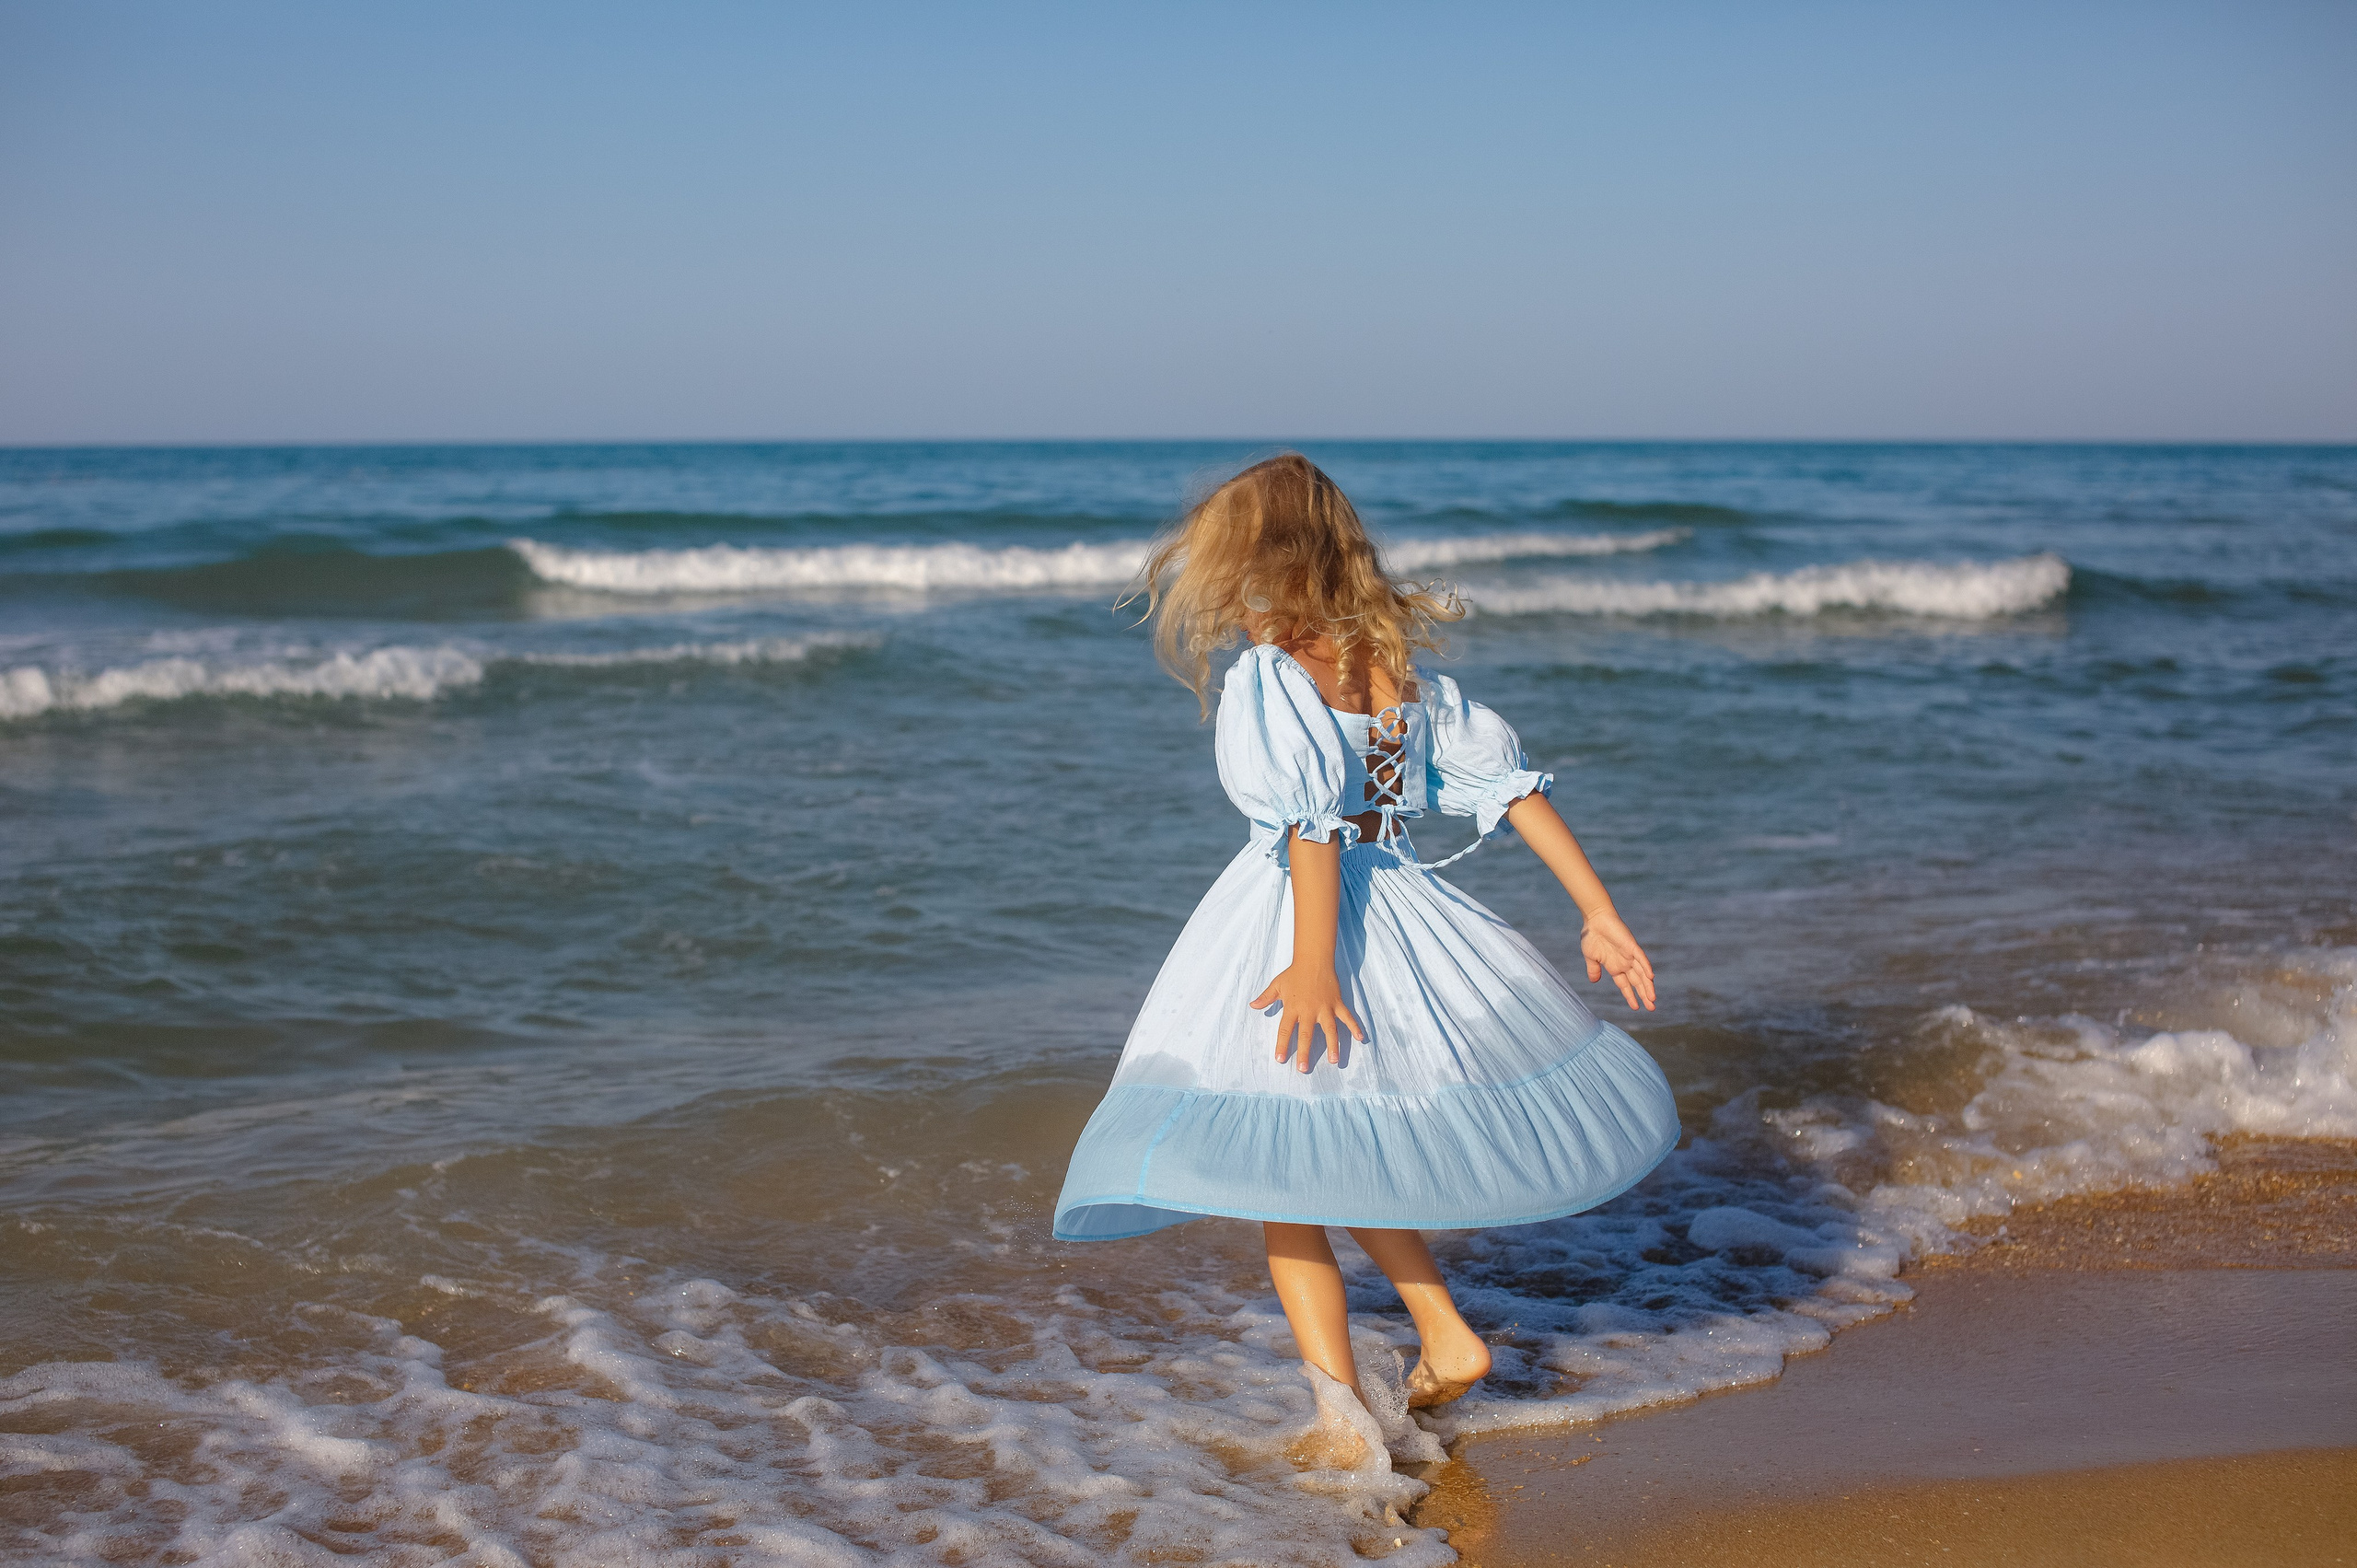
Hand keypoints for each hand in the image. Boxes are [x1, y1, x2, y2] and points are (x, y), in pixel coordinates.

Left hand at [1250, 964, 1364, 1072]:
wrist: (1314, 959)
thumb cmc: (1294, 973)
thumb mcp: (1277, 985)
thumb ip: (1266, 998)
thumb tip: (1252, 1005)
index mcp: (1293, 1008)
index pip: (1285, 1030)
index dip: (1282, 1045)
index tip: (1280, 1059)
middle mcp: (1309, 1010)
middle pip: (1306, 1034)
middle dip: (1304, 1052)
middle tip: (1303, 1069)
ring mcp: (1325, 1008)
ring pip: (1329, 1030)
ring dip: (1333, 1046)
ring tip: (1334, 1061)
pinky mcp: (1337, 1003)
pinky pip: (1347, 1017)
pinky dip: (1355, 1027)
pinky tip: (1361, 1038)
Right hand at [1579, 910, 1656, 1010]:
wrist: (1594, 919)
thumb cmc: (1591, 936)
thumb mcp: (1590, 957)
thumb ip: (1594, 970)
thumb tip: (1594, 982)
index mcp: (1615, 967)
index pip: (1626, 985)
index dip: (1630, 996)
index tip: (1636, 1008)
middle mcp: (1624, 963)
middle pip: (1637, 982)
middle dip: (1644, 995)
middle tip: (1652, 1008)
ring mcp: (1629, 955)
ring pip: (1642, 973)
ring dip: (1647, 986)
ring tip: (1652, 999)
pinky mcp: (1631, 946)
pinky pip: (1641, 958)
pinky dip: (1646, 967)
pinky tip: (1651, 977)